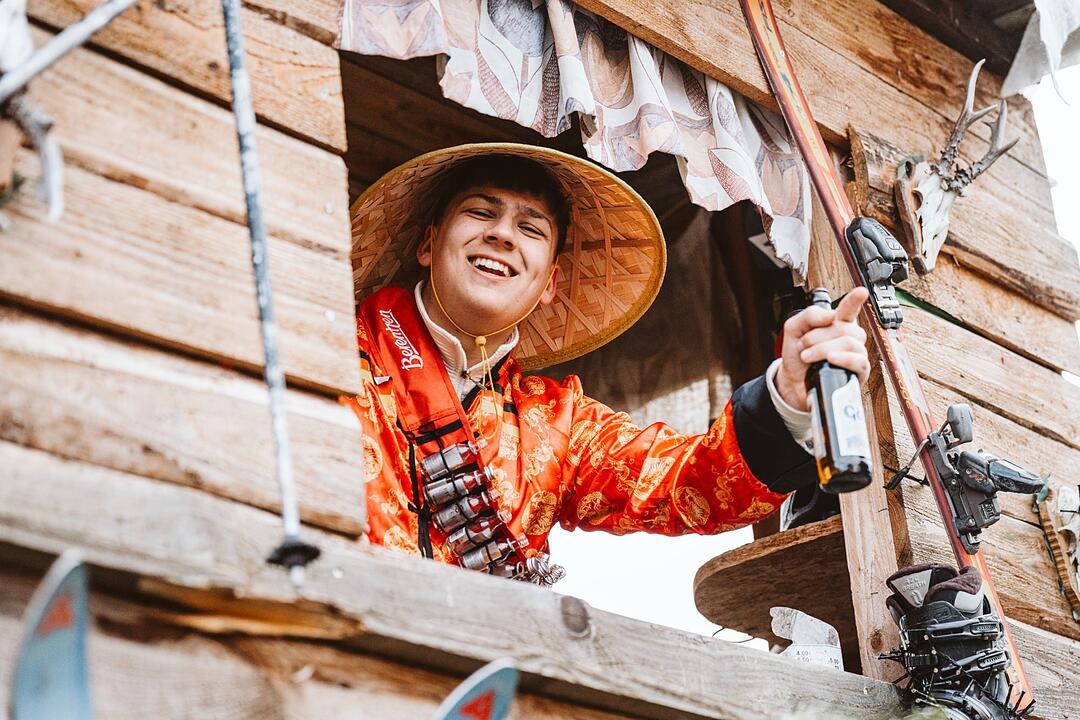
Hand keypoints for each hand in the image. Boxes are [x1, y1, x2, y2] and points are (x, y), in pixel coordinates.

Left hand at [775, 287, 870, 411]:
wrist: (793, 380)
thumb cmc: (798, 354)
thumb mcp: (794, 329)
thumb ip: (809, 315)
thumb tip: (830, 315)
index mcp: (837, 322)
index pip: (849, 308)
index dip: (855, 300)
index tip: (861, 292)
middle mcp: (850, 336)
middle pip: (843, 328)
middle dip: (817, 336)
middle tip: (803, 345)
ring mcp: (856, 353)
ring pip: (848, 343)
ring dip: (822, 349)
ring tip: (807, 356)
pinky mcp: (859, 371)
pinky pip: (857, 361)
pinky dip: (842, 359)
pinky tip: (830, 359)